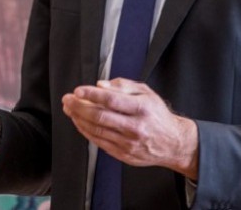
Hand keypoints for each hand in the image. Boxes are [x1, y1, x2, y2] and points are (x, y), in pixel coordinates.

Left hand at [62, 78, 198, 178]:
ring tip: (70, 109)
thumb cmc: (157, 115)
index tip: (78, 90)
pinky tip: (79, 123)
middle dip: (79, 106)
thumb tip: (100, 85)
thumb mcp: (146, 93)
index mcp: (142, 108)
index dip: (92, 95)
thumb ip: (123, 86)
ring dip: (79, 119)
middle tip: (67, 99)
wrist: (173, 143)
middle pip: (100, 116)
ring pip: (97, 130)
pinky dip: (86, 131)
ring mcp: (129, 143)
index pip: (112, 100)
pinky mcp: (124, 154)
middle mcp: (135, 126)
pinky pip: (99, 142)